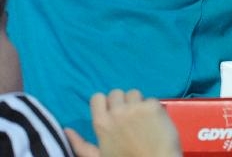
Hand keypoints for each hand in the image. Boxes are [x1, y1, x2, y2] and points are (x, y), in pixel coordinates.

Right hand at [65, 89, 181, 156]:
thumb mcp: (97, 156)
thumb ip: (80, 144)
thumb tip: (66, 130)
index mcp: (101, 122)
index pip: (98, 97)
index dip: (105, 103)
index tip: (111, 112)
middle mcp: (117, 111)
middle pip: (116, 93)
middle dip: (121, 102)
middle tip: (128, 117)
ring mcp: (136, 107)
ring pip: (134, 93)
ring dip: (136, 103)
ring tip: (141, 118)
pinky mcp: (153, 106)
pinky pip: (151, 99)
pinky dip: (152, 108)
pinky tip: (153, 120)